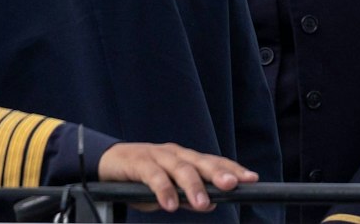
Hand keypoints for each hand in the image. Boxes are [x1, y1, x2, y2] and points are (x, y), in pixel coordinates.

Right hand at [98, 141, 257, 212]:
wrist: (107, 163)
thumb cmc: (142, 178)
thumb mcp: (169, 191)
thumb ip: (188, 197)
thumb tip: (211, 204)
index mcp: (187, 159)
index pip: (214, 162)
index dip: (233, 169)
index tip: (252, 179)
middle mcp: (176, 154)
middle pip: (201, 162)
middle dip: (219, 173)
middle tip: (233, 185)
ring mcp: (157, 156)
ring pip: (180, 169)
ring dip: (193, 187)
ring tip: (203, 204)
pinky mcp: (138, 163)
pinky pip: (153, 176)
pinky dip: (163, 190)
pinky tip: (170, 205)